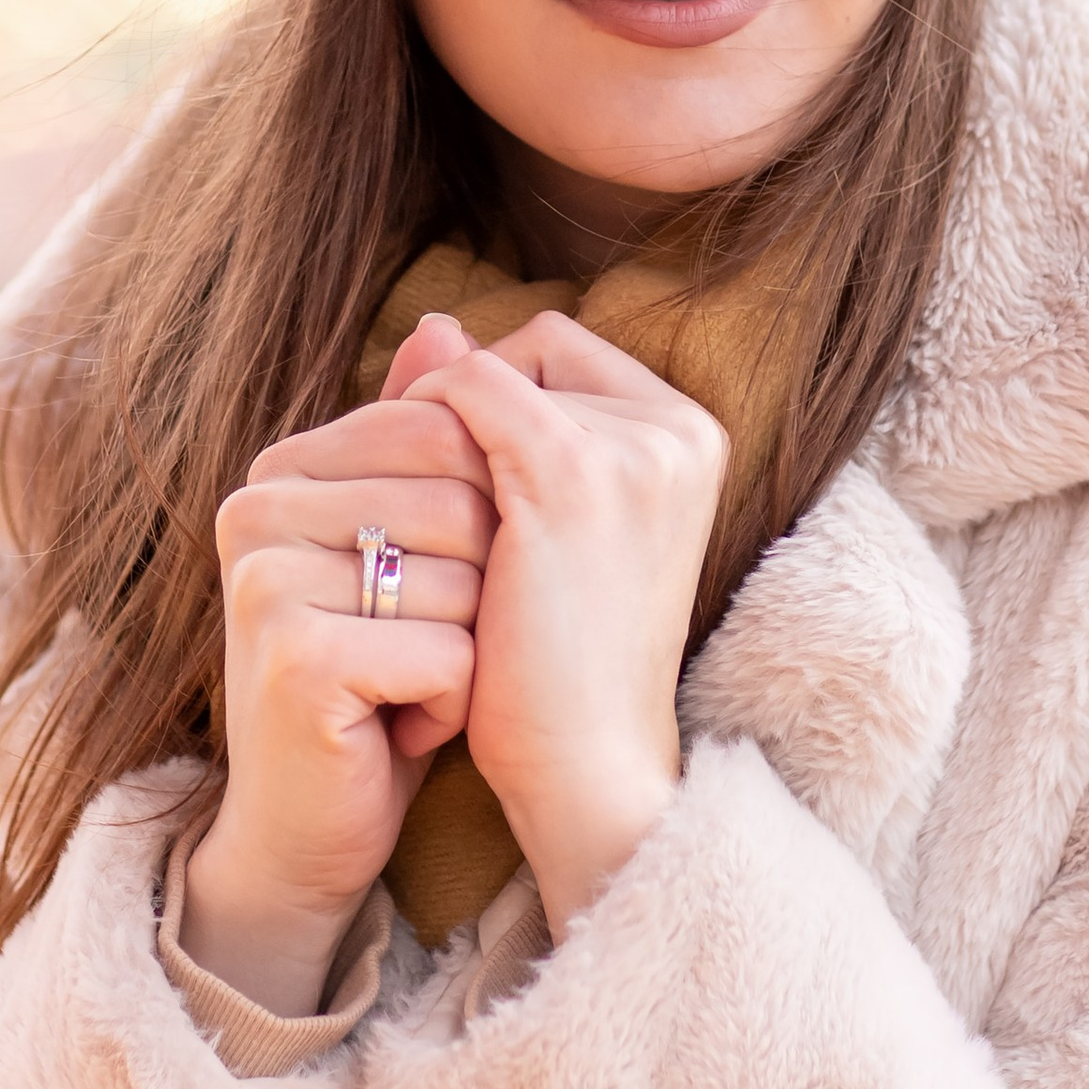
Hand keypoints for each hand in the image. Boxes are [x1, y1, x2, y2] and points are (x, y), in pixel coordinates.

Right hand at [182, 352, 495, 1015]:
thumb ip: (421, 438)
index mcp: (279, 470)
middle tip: (417, 650)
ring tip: (404, 690)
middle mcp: (254, 511)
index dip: (480, 523)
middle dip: (478, 592)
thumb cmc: (376, 682)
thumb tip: (446, 323)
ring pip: (464, 580)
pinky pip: (450, 653)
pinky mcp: (295, 658)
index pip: (445, 430)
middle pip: (461, 500)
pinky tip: (398, 732)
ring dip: (468, 654)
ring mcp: (265, 582)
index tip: (427, 591)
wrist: (311, 828)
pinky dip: (453, 705)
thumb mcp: (408, 551)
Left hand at [399, 311, 726, 938]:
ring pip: (486, 370)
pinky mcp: (569, 473)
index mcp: (688, 438)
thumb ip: (500, 419)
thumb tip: (434, 318)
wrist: (585, 769)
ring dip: (425, 425)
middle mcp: (676, 429)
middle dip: (457, 405)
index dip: (491, 395)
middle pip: (529, 352)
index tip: (442, 471)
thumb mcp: (542, 528)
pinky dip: (413, 434)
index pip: (562, 354)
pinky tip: (400, 511)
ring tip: (401, 507)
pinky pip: (460, 394)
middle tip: (411, 486)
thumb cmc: (558, 663)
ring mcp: (630, 446)